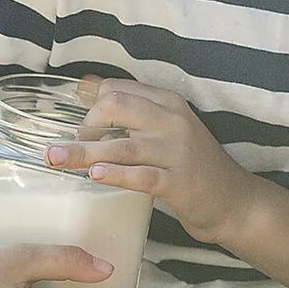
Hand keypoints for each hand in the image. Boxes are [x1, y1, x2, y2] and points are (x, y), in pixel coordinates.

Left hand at [47, 77, 253, 245]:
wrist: (233, 200)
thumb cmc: (194, 165)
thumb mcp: (170, 130)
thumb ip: (135, 113)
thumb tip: (85, 87)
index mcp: (169, 103)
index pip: (118, 89)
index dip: (92, 106)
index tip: (85, 129)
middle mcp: (172, 121)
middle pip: (115, 106)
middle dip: (85, 125)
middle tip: (76, 146)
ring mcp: (176, 152)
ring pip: (119, 146)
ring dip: (82, 153)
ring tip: (54, 159)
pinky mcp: (177, 182)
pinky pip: (140, 176)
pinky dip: (115, 175)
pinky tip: (95, 176)